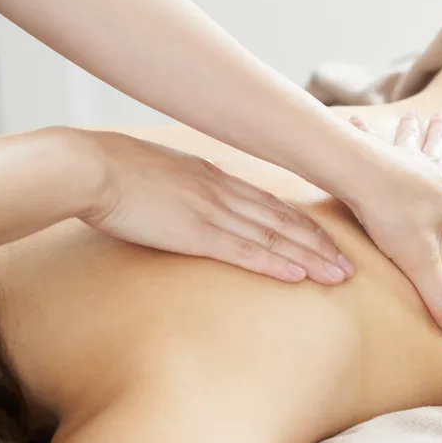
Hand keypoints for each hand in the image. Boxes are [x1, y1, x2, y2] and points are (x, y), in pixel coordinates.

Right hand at [77, 130, 353, 283]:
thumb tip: (194, 202)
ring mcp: (213, 211)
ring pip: (274, 237)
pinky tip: (299, 276)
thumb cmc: (116, 171)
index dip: (304, 225)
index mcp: (216, 178)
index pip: (272, 204)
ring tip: (340, 276)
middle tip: (351, 266)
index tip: (328, 241)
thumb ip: (187, 187)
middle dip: (321, 245)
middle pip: (284, 221)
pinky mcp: (195, 232)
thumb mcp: (164, 173)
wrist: (90, 166)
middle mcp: (224, 192)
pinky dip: (276, 263)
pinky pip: (245, 251)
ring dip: (310, 258)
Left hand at [347, 112, 441, 340]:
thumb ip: (440, 299)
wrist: (362, 181)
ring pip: (412, 140)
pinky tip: (356, 120)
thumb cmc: (395, 220)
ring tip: (417, 115)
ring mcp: (401, 159)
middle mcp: (430, 173)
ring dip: (415, 129)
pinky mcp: (371, 152)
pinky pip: (368, 139)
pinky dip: (364, 130)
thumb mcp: (421, 265)